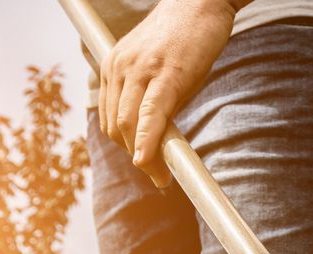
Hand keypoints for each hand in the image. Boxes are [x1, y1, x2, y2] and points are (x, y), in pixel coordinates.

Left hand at [100, 0, 239, 186]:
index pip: (112, 119)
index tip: (147, 166)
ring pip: (128, 126)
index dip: (128, 147)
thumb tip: (161, 140)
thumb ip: (154, 100)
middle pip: (117, 127)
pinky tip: (150, 161)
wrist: (200, 0)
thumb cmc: (185, 37)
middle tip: (159, 176)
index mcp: (114, 67)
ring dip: (144, 157)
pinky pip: (150, 115)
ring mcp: (140, 70)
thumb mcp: (160, 69)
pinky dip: (148, 142)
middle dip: (136, 157)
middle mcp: (119, 67)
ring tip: (162, 175)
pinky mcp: (166, 73)